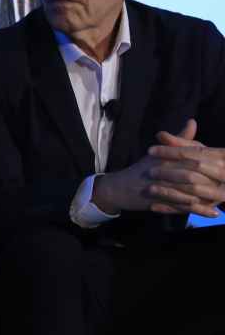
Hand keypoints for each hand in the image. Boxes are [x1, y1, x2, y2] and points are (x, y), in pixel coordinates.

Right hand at [93, 120, 210, 215]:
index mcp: (167, 157)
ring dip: (211, 198)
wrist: (119, 188)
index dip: (213, 161)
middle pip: (197, 175)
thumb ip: (179, 139)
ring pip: (192, 192)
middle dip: (215, 180)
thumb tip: (192, 122)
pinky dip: (200, 211)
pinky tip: (214, 213)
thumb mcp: (159, 152)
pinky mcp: (160, 202)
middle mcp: (165, 171)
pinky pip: (184, 207)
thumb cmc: (141, 170)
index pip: (195, 157)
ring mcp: (162, 187)